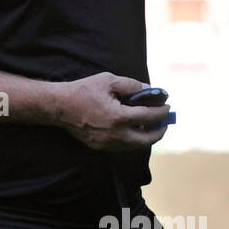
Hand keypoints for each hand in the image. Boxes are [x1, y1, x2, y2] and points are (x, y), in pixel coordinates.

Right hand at [56, 73, 171, 151]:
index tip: (167, 107)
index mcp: (119, 117)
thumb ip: (131, 85)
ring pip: (135, 146)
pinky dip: (133, 140)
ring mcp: (108, 143)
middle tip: (164, 123)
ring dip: (146, 137)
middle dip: (159, 131)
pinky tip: (135, 130)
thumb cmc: (83, 91)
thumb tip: (149, 89)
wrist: (60, 107)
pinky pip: (123, 146)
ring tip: (152, 127)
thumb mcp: (108, 80)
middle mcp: (115, 134)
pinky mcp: (101, 147)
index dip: (161, 112)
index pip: (148, 117)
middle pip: (146, 139)